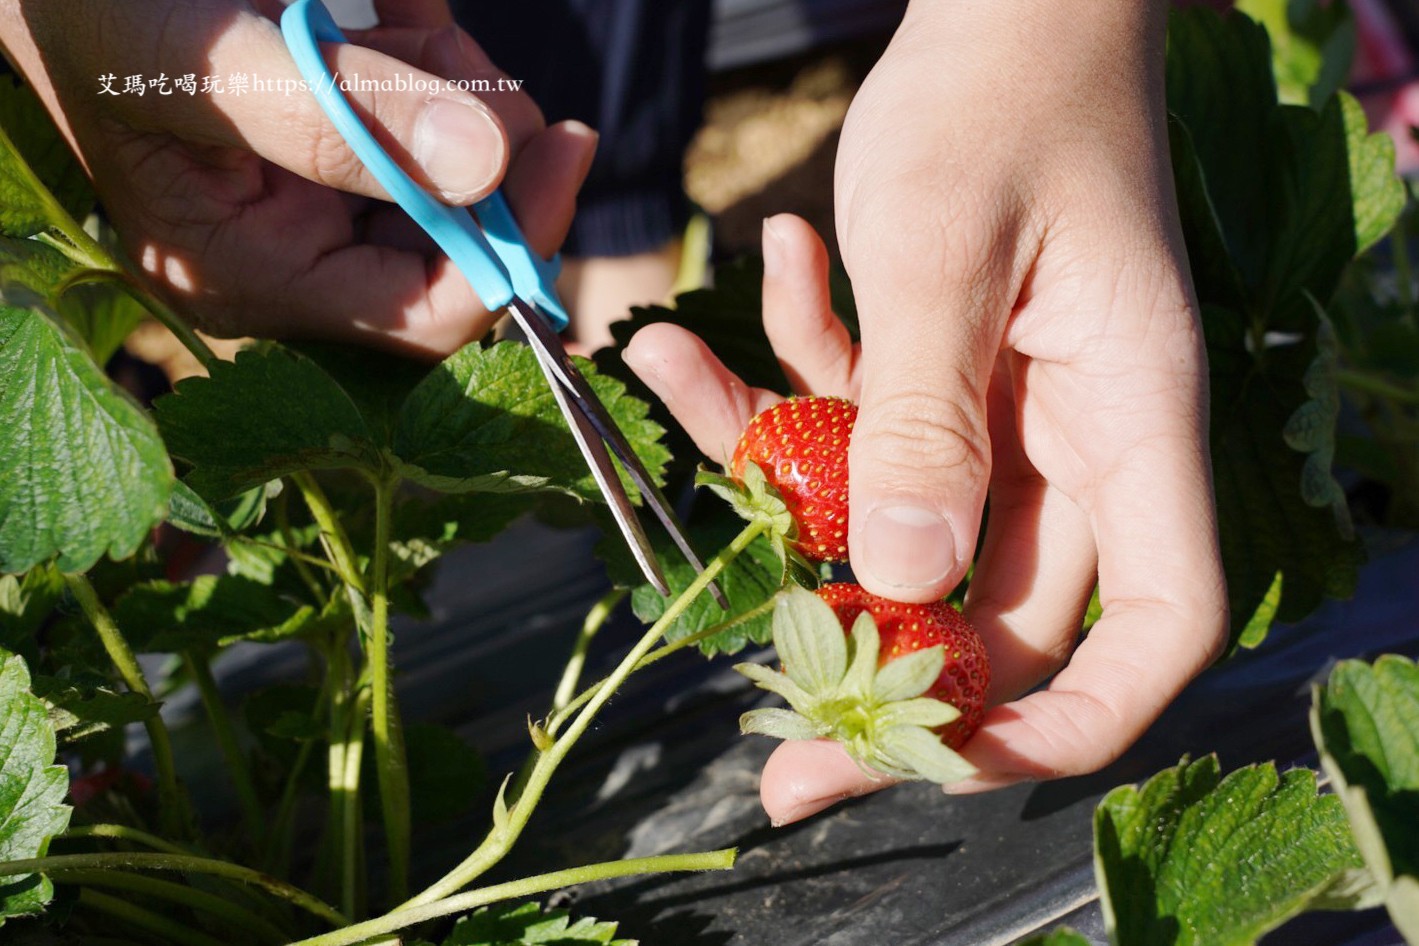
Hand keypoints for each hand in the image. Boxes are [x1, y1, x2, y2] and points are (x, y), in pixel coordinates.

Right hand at [2, 0, 594, 354]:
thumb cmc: (90, 15)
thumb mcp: (197, 63)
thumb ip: (333, 117)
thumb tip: (481, 166)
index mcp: (255, 280)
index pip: (422, 316)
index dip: (509, 248)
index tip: (562, 150)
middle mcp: (301, 257)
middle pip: (460, 244)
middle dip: (489, 152)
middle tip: (470, 65)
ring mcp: (328, 198)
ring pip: (459, 173)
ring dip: (459, 88)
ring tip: (401, 22)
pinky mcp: (347, 141)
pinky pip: (434, 114)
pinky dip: (437, 55)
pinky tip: (400, 10)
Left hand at [625, 0, 1226, 824]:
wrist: (1010, 0)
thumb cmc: (1005, 87)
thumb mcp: (947, 247)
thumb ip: (921, 414)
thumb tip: (899, 578)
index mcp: (1128, 419)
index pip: (1158, 626)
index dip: (1073, 719)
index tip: (951, 759)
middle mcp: (1076, 441)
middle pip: (998, 613)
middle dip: (879, 665)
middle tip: (771, 742)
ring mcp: (1005, 415)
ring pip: (893, 522)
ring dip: (779, 472)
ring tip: (675, 366)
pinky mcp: (939, 376)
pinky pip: (854, 427)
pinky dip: (787, 380)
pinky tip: (759, 277)